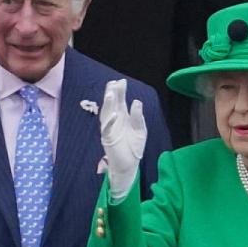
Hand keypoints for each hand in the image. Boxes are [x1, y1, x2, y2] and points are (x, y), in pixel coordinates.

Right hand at [99, 79, 146, 199]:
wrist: (130, 165)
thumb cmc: (134, 147)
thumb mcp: (140, 130)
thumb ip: (138, 117)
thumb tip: (137, 101)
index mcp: (123, 117)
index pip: (119, 101)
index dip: (119, 92)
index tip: (121, 81)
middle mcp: (114, 121)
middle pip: (111, 105)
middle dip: (112, 94)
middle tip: (114, 83)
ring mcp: (109, 130)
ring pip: (106, 114)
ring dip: (108, 104)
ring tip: (111, 94)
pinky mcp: (107, 140)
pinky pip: (107, 129)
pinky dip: (110, 122)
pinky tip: (114, 114)